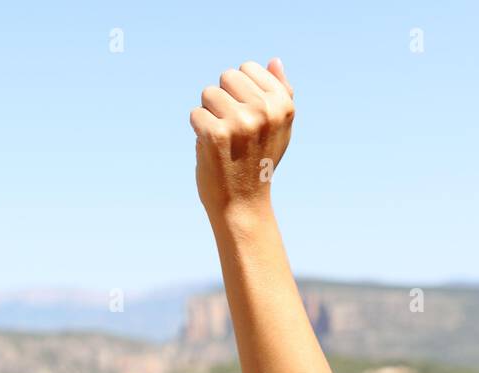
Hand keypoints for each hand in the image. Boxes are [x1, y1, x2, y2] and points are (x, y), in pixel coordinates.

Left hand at [190, 58, 293, 217]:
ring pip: (208, 93)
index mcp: (283, 104)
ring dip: (210, 114)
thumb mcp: (279, 128)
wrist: (243, 204)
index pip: (248, 68)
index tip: (249, 119)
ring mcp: (241, 122)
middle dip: (224, 100)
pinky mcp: (216, 134)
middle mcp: (265, 111)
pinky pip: (195, 113)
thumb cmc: (260, 162)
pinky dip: (199, 130)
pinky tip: (212, 149)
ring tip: (224, 140)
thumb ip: (280, 92)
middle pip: (227, 77)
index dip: (241, 92)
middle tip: (235, 132)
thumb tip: (274, 61)